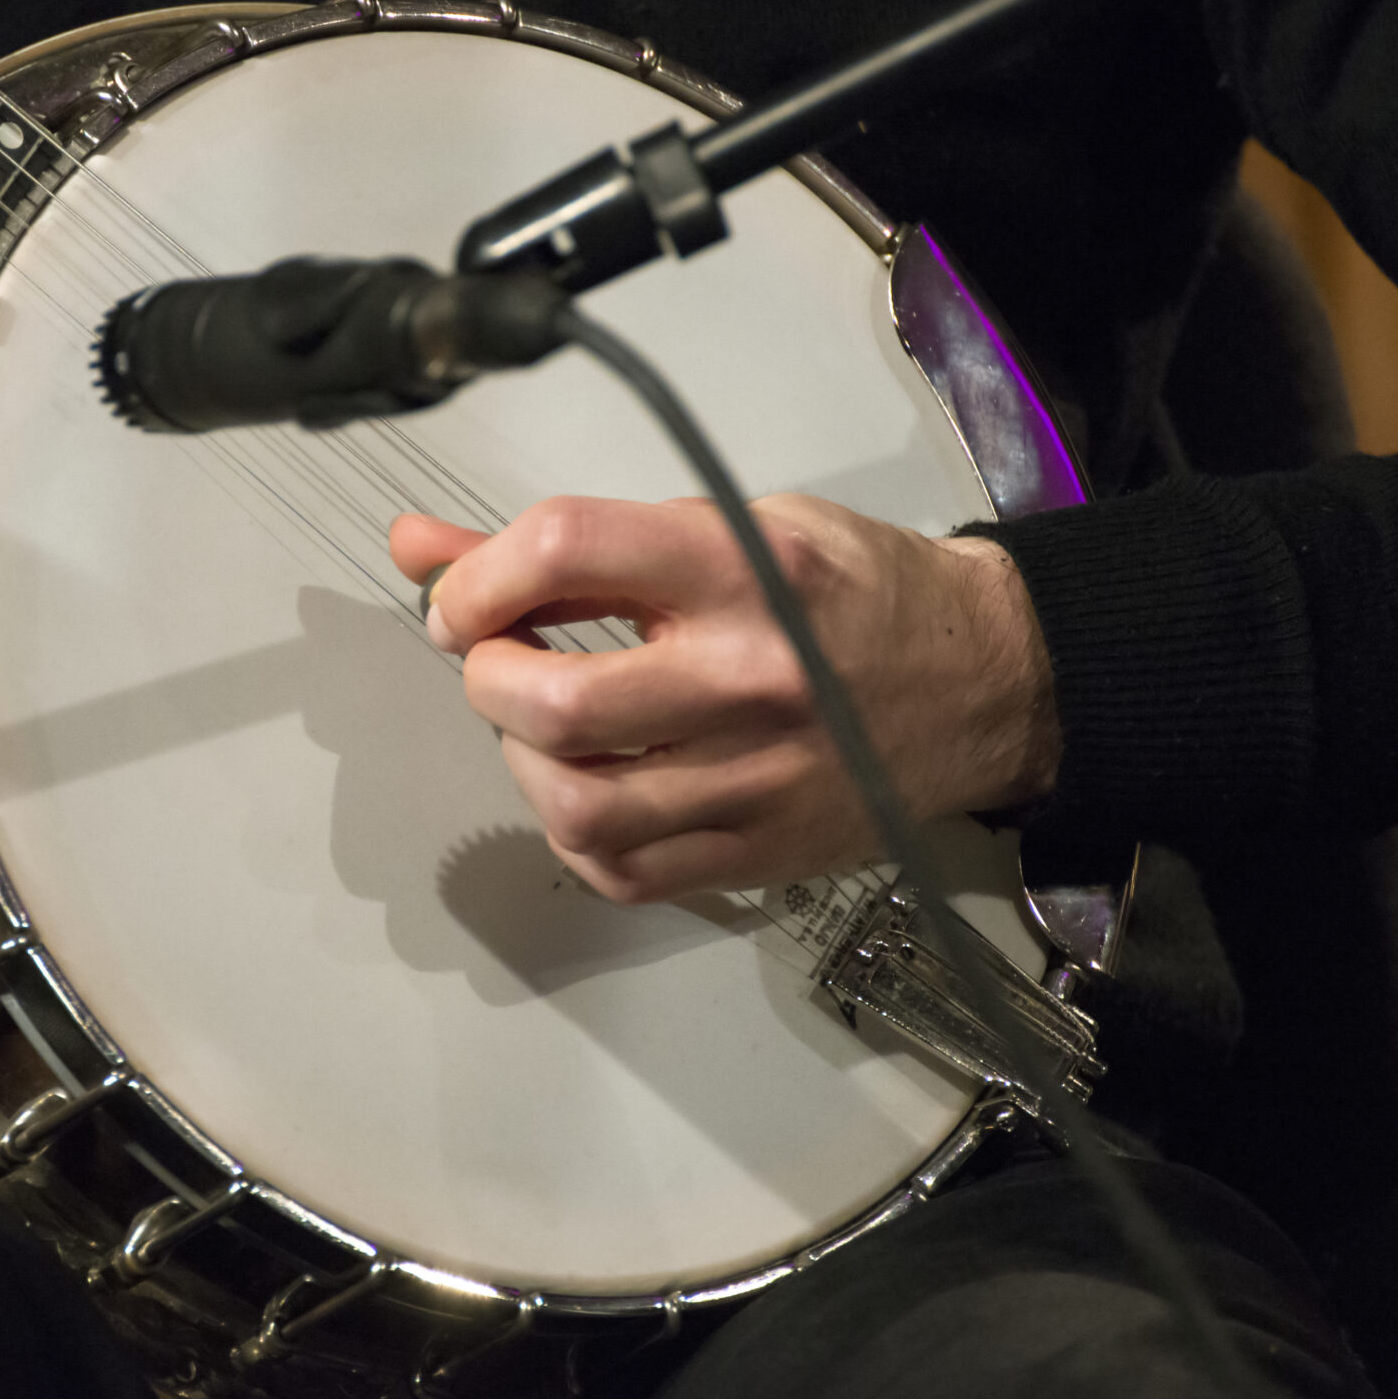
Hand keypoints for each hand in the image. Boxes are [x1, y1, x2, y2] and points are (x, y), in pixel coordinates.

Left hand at [389, 495, 1058, 902]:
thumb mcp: (719, 528)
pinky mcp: (758, 854)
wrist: (980, 682)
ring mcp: (756, 781)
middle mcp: (750, 679)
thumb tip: (417, 550)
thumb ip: (566, 550)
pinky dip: (574, 832)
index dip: (475, 578)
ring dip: (521, 762)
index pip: (564, 549)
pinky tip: (592, 785)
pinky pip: (619, 870)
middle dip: (487, 678)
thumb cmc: (844, 592)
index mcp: (742, 568)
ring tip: (541, 727)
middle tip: (497, 661)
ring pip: (574, 804)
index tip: (460, 598)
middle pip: (554, 701)